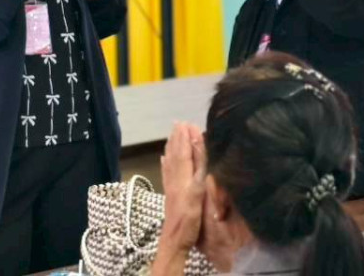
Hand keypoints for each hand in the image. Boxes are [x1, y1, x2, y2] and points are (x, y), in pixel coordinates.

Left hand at [160, 122, 205, 252]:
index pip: (184, 154)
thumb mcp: (197, 195)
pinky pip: (166, 174)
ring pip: (170, 162)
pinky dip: (166, 163)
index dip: (186, 139)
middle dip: (178, 139)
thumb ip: (198, 172)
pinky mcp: (170, 195)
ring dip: (172, 147)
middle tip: (179, 123)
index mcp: (183, 178)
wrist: (174, 241)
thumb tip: (199, 150)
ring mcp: (171, 187)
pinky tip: (164, 158)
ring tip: (172, 135)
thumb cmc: (189, 221)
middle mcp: (175, 180)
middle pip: (176, 155)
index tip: (187, 124)